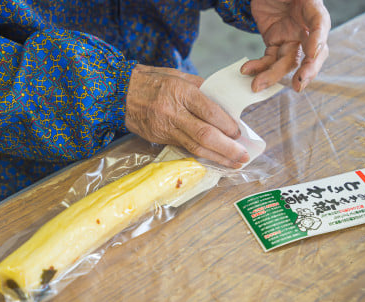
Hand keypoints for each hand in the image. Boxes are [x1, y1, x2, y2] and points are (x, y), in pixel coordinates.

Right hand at [125, 64, 249, 168]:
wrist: (120, 92)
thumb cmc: (152, 80)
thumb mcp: (179, 75)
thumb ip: (202, 89)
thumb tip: (224, 106)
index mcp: (180, 92)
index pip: (210, 112)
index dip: (227, 125)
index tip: (239, 133)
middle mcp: (173, 112)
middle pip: (205, 135)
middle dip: (227, 148)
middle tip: (244, 156)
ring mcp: (165, 128)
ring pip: (195, 148)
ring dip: (218, 157)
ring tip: (234, 163)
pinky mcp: (159, 138)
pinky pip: (184, 148)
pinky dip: (202, 155)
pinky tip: (215, 159)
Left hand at [241, 0, 330, 91]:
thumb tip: (303, 29)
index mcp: (313, 10)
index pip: (320, 25)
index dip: (318, 39)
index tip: (312, 53)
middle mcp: (305, 29)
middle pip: (309, 54)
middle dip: (305, 71)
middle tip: (298, 85)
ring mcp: (290, 38)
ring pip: (285, 63)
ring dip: (272, 76)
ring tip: (256, 86)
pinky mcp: (274, 43)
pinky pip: (268, 60)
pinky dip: (257, 67)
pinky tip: (246, 70)